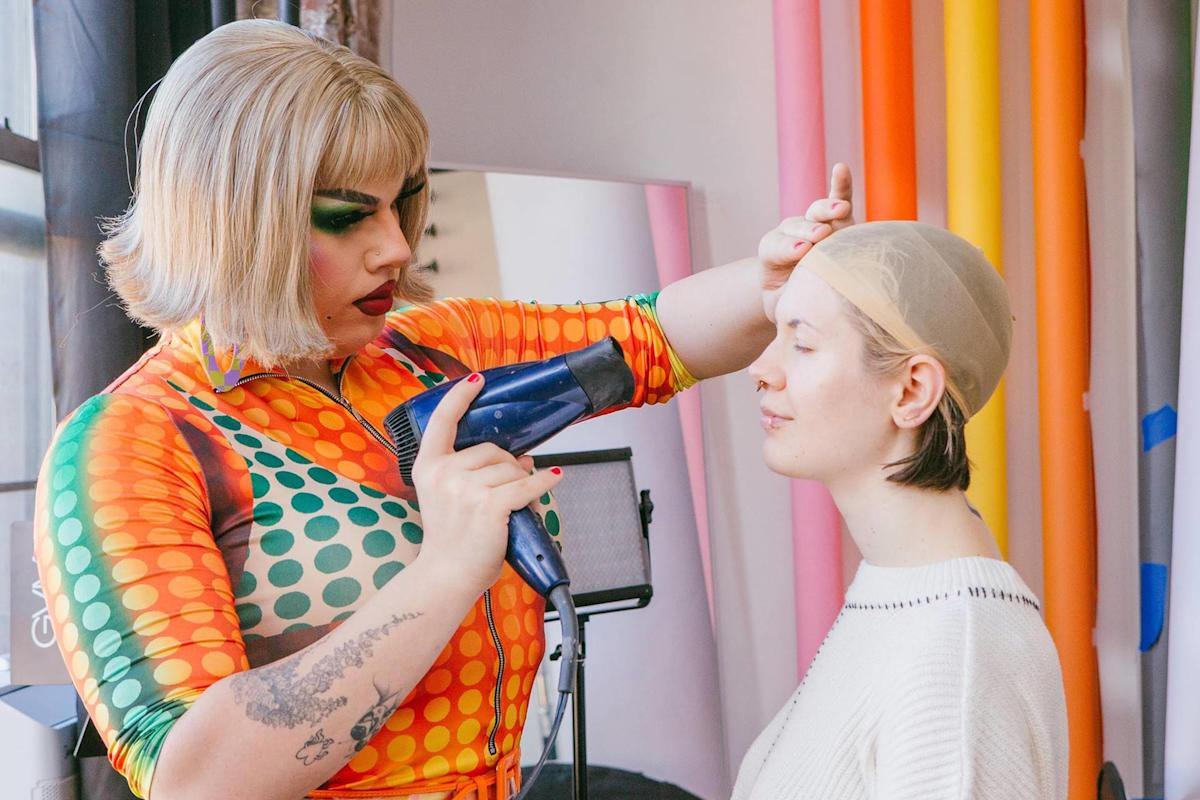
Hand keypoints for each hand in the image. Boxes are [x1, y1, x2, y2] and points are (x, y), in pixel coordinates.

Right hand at [410, 373, 564, 592]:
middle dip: (508, 465)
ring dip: (523, 483)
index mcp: (428, 467)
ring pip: (511, 469)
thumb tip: (522, 457)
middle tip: (511, 488)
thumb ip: (473, 473)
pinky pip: (527, 486)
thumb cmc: (451, 540)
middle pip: (492, 450)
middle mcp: (444, 473)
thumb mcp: (447, 497)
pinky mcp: (491, 505)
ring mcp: (466, 488)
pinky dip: (544, 483)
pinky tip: (555, 478)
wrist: (446, 576)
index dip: (460, 397)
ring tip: (519, 506)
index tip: (476, 380)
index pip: (443, 421)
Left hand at [759, 163, 854, 319]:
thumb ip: (789, 305)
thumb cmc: (794, 304)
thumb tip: (802, 312)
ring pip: (819, 212)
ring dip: (828, 208)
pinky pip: (839, 199)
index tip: (802, 251)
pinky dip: (841, 186)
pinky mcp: (838, 222)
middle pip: (797, 226)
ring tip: (839, 210)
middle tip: (819, 236)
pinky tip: (841, 169)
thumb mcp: (784, 307)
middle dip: (808, 229)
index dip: (787, 247)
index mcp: (772, 256)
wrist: (806, 295)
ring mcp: (816, 226)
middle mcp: (793, 236)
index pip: (775, 247)